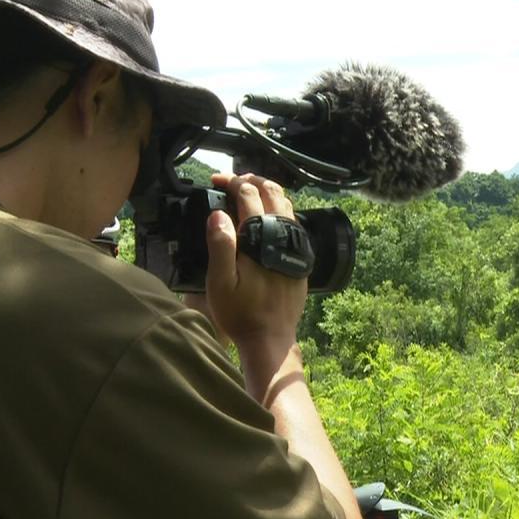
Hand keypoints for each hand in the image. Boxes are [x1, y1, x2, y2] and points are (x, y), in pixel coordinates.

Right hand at [204, 173, 307, 352]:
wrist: (271, 338)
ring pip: (287, 205)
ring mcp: (296, 246)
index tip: (217, 181)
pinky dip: (280, 209)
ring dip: (268, 192)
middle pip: (272, 192)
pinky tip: (268, 216)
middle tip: (234, 180)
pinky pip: (294, 222)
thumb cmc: (241, 314)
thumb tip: (218, 214)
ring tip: (249, 191)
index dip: (232, 182)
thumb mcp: (220, 282)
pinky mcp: (301, 258)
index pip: (248, 195)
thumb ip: (220, 245)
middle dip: (252, 180)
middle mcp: (283, 237)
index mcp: (260, 239)